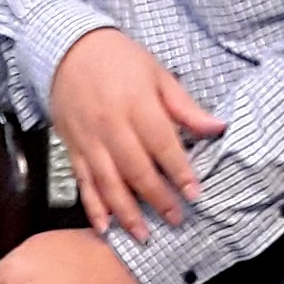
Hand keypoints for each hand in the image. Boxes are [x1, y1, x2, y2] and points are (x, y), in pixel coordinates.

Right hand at [50, 28, 226, 241]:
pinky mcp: (73, 147)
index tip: (194, 193)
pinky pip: (83, 181)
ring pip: (108, 182)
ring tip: (143, 235)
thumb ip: (184, 107)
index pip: (162, 145)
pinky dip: (92, 206)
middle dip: (157, 198)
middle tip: (176, 219)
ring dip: (126, 212)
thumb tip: (217, 126)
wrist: (67, 48)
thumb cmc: (117, 58)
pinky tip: (104, 226)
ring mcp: (89, 139)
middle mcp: (111, 125)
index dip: (179, 172)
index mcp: (136, 104)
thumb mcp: (157, 73)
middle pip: (136, 169)